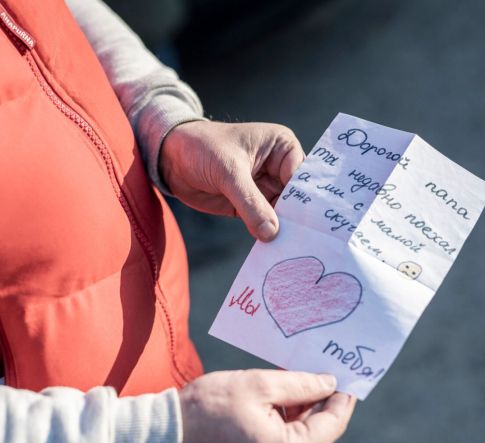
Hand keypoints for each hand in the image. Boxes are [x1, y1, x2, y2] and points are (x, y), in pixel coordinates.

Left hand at [160, 121, 304, 241]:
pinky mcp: (249, 205)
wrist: (170, 157)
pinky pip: (263, 223)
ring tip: (294, 252)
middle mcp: (278, 167)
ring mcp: (264, 188)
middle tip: (308, 243)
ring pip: (282, 214)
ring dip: (284, 231)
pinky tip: (274, 252)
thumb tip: (271, 233)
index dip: (308, 202)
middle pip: (296, 199)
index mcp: (282, 147)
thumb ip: (251, 203)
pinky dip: (267, 236)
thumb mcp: (229, 172)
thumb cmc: (202, 148)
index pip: (303, 178)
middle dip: (298, 220)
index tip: (314, 226)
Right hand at [179, 370, 355, 442]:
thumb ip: (301, 384)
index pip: (332, 425)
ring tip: (298, 378)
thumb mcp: (259, 384)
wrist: (169, 433)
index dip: (343, 398)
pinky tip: (281, 398)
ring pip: (300, 438)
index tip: (348, 376)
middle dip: (321, 401)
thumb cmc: (209, 407)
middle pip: (317, 433)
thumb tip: (330, 382)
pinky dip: (285, 422)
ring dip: (302, 410)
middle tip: (323, 370)